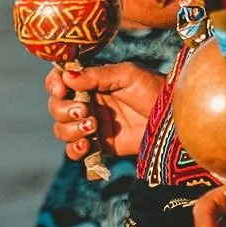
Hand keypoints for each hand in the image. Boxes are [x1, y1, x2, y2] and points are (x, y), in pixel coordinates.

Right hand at [45, 62, 164, 159]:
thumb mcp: (127, 75)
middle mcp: (87, 101)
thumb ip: (97, 75)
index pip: (59, 80)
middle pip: (56, 107)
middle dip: (65, 110)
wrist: (172, 119)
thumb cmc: (153, 89)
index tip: (61, 89)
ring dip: (71, 130)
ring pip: (62, 129)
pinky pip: (74, 151)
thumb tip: (67, 75)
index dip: (54, 84)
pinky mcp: (99, 146)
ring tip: (93, 128)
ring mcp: (91, 124)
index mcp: (91, 81)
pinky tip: (87, 145)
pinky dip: (75, 149)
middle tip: (85, 111)